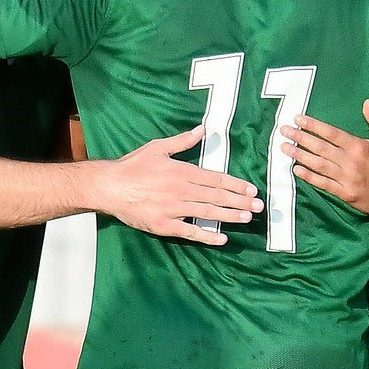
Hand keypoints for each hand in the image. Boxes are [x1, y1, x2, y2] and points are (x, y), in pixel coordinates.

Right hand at [99, 126, 263, 245]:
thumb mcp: (157, 147)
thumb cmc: (132, 166)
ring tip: (247, 218)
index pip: (216, 179)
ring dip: (229, 216)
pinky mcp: (164, 225)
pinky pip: (190, 232)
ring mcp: (173, 209)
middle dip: (240, 201)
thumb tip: (202, 129)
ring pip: (207, 213)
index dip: (236, 185)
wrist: (109, 186)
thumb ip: (182, 141)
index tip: (251, 189)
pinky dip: (207, 236)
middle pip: (216, 196)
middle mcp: (181, 190)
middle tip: (259, 206)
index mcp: (182, 171)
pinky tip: (222, 238)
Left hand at [280, 99, 368, 215]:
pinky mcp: (344, 193)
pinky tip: (296, 169)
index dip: (313, 125)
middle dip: (300, 138)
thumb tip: (367, 102)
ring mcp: (346, 178)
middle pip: (321, 148)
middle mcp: (350, 161)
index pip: (331, 133)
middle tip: (284, 131)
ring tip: (284, 148)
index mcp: (358, 146)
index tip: (298, 119)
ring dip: (300, 155)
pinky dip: (309, 177)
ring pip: (318, 165)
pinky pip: (323, 184)